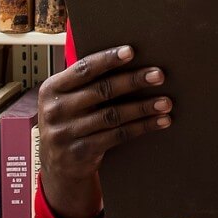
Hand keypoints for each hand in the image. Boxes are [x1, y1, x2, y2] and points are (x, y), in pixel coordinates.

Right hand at [38, 45, 171, 217]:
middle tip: (159, 75)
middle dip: (133, 81)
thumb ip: (88, 83)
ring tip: (166, 102)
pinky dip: (142, 127)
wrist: (59, 165)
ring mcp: (66, 133)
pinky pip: (117, 135)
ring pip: (113, 115)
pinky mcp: (81, 152)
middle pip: (101, 91)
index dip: (108, 59)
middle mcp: (55, 110)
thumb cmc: (72, 121)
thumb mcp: (68, 99)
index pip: (83, 69)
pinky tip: (160, 121)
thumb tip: (131, 60)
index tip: (131, 51)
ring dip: (143, 107)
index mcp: (52, 88)